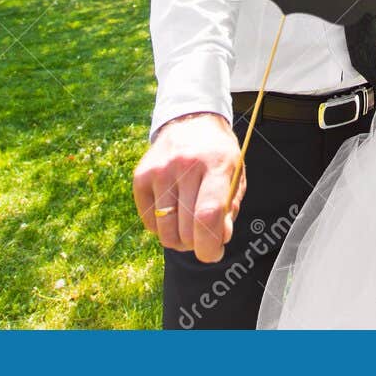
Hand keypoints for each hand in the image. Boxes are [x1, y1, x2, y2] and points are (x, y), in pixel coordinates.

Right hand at [132, 112, 243, 262]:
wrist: (191, 121)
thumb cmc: (218, 155)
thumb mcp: (235, 175)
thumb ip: (230, 209)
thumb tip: (217, 240)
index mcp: (216, 164)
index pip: (208, 214)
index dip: (209, 245)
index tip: (212, 254)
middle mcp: (185, 166)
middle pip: (185, 227)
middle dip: (196, 245)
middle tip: (203, 240)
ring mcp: (160, 170)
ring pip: (164, 230)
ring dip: (178, 240)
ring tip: (188, 230)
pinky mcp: (141, 176)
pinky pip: (148, 221)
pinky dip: (161, 228)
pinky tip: (173, 215)